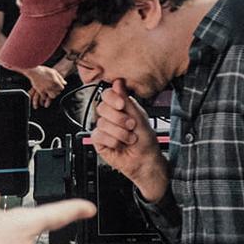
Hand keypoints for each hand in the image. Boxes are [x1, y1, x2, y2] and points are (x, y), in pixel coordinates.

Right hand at [25, 64, 66, 106]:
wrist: (34, 71)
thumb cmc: (43, 70)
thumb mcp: (54, 72)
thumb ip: (60, 78)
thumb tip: (65, 83)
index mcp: (55, 81)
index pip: (61, 88)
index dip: (60, 87)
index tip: (58, 86)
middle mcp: (51, 86)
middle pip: (57, 93)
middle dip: (57, 92)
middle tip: (54, 90)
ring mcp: (46, 89)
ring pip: (52, 96)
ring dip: (51, 95)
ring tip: (49, 92)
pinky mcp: (40, 91)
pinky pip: (44, 97)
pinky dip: (44, 96)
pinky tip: (44, 93)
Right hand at [91, 81, 169, 202]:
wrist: (145, 160)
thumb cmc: (145, 140)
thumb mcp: (139, 117)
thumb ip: (126, 100)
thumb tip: (117, 82)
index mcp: (120, 107)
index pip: (107, 94)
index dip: (112, 98)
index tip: (122, 105)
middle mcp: (111, 116)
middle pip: (102, 107)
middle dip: (119, 119)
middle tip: (131, 126)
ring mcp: (104, 128)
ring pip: (102, 123)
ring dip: (119, 133)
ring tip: (129, 139)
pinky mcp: (99, 141)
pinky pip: (98, 135)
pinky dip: (112, 141)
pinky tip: (119, 145)